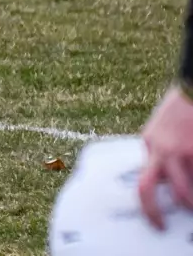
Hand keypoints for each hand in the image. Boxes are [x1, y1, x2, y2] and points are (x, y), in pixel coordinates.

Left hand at [139, 84, 192, 228]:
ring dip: (192, 204)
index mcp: (150, 144)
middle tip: (173, 223)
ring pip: (187, 193)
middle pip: (160, 190)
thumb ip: (160, 152)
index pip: (145, 183)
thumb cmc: (180, 110)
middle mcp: (164, 150)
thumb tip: (163, 178)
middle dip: (169, 211)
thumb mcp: (161, 129)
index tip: (157, 222)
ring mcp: (185, 152)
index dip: (149, 207)